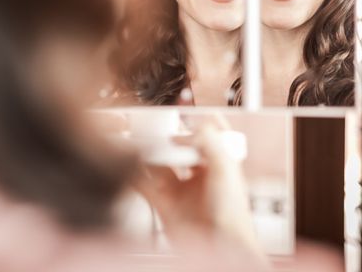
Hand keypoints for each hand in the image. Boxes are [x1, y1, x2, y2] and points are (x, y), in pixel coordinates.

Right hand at [138, 118, 261, 255]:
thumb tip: (192, 127)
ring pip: (159, 163)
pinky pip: (143, 183)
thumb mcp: (226, 168)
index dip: (198, 125)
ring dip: (149, 152)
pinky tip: (129, 162)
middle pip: (179, 149)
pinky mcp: (162, 203)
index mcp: (218, 166)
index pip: (208, 138)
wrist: (219, 248)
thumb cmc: (233, 216)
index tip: (186, 114)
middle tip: (157, 126)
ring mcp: (179, 190)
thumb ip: (210, 141)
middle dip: (168, 137)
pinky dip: (133, 172)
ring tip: (140, 140)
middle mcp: (198, 177)